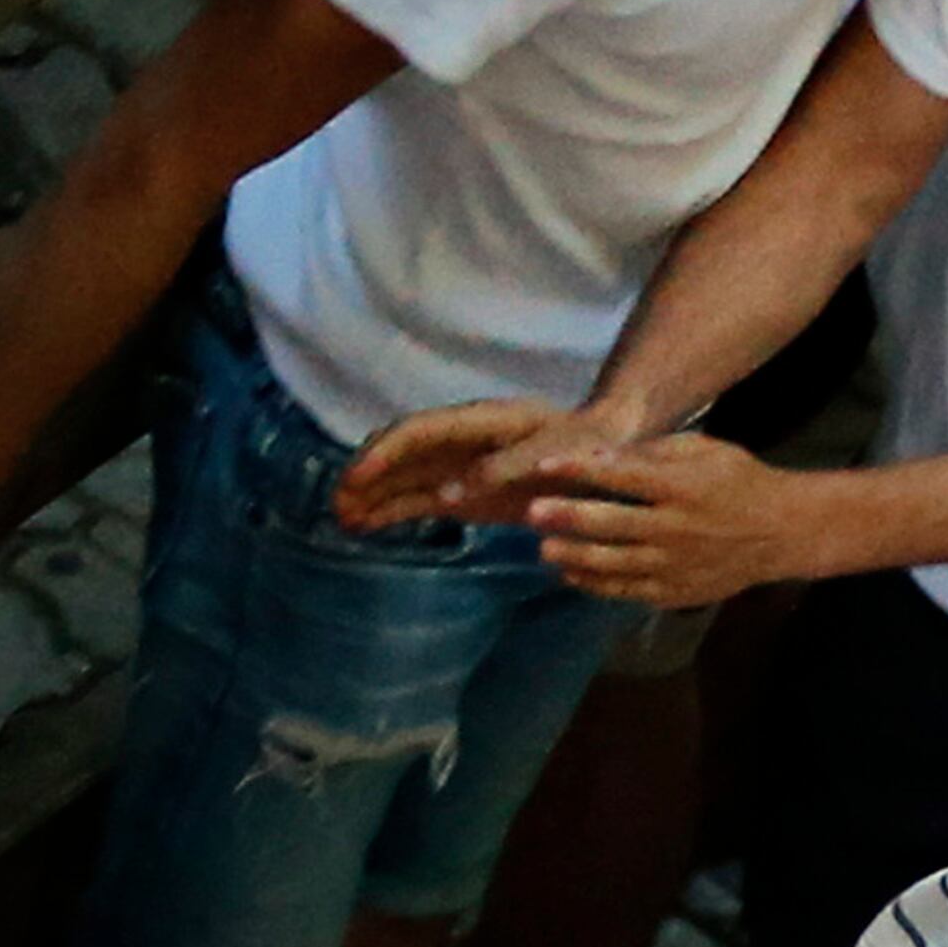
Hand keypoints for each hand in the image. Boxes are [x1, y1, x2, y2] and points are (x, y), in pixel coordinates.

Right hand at [336, 397, 642, 532]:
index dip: (386, 452)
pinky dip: (390, 511)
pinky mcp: (463, 491)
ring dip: (371, 495)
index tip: (358, 476)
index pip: (420, 431)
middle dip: (367, 474)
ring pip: (402, 477)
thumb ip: (507, 469)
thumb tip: (451, 492)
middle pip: (401, 451)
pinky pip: (417, 498)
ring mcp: (459, 464)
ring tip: (341, 520)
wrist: (610, 453)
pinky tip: (363, 526)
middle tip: (337, 504)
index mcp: (482, 421)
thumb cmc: (586, 446)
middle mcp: (461, 439)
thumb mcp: (557, 452)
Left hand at [524, 433, 820, 603]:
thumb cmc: (739, 481)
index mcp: (683, 487)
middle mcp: (675, 528)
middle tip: (533, 513)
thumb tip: (602, 456)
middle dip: (567, 518)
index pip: (621, 476)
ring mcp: (674, 565)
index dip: (579, 470)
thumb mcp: (705, 450)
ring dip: (573, 556)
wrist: (781, 532)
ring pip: (612, 564)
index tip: (544, 466)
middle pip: (610, 525)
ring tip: (544, 549)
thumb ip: (655, 452)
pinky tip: (571, 574)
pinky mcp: (674, 592)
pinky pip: (626, 591)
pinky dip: (594, 584)